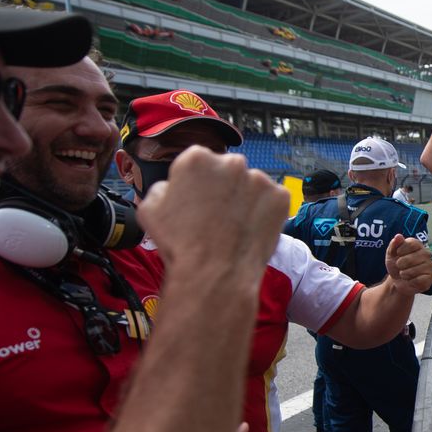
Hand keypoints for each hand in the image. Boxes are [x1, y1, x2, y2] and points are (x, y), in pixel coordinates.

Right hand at [140, 147, 287, 277]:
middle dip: (224, 187)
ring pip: (252, 185)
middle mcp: (231, 161)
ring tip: (235, 226)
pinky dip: (265, 212)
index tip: (198, 202)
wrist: (215, 273)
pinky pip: (272, 201)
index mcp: (197, 158)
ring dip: (246, 199)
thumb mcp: (150, 209)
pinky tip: (251, 229)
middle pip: (228, 170)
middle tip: (219, 215)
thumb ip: (163, 187)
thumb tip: (173, 185)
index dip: (197, 185)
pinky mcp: (280, 196)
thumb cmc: (180, 243)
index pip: (199, 163)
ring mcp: (260, 178)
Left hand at [384, 235, 431, 292]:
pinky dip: (410, 281)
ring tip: (404, 274)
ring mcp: (430, 265)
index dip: (400, 250)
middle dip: (400, 264)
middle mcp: (426, 253)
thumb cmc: (396, 265)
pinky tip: (411, 280)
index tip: (398, 254)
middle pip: (411, 258)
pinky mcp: (431, 277)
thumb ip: (394, 244)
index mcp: (418, 245)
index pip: (411, 243)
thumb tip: (398, 236)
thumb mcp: (391, 254)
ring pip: (414, 270)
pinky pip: (418, 280)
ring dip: (404, 274)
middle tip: (400, 266)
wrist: (397, 281)